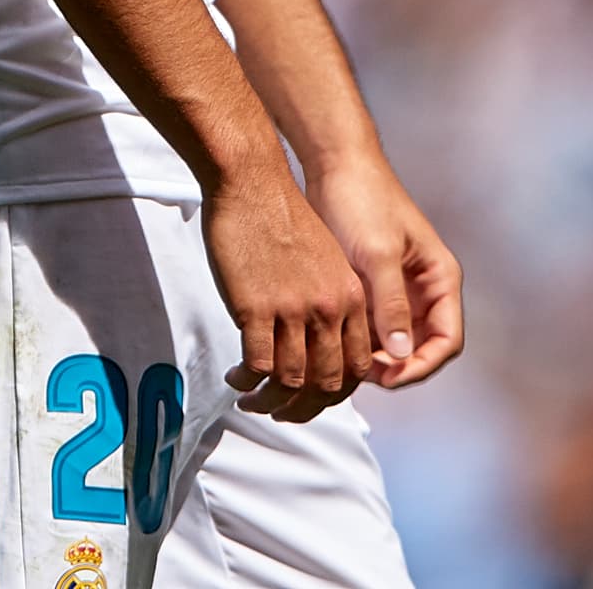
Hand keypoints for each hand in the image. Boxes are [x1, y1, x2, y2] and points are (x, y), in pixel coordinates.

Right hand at [202, 154, 372, 423]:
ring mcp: (293, 310)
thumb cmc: (282, 215)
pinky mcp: (257, 308)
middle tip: (280, 410)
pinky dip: (246, 381)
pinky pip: (257, 366)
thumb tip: (323, 345)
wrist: (252, 181)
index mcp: (350, 297)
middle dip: (304, 408)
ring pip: (290, 382)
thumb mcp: (326, 259)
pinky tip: (236, 377)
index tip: (312, 397)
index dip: (335, 392)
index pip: (357, 368)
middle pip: (327, 385)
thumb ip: (331, 302)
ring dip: (270, 401)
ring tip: (252, 400)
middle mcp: (328, 308)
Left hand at [306, 155, 462, 389]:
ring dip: (376, 356)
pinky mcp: (371, 285)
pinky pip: (373, 326)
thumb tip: (401, 355)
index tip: (389, 376)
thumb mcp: (377, 253)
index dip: (421, 366)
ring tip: (345, 359)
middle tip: (360, 371)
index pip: (447, 341)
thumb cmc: (361, 198)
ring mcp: (397, 288)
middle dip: (396, 366)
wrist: (333, 163)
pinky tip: (336, 343)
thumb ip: (391, 304)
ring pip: (395, 341)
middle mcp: (423, 288)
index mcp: (440, 278)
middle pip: (421, 347)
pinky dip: (359, 340)